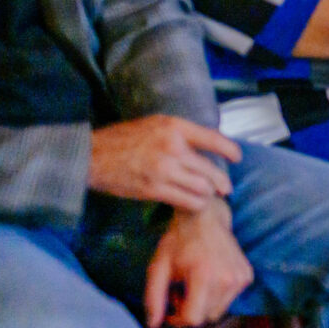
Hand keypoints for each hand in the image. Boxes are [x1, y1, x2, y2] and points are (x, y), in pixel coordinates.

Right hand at [86, 115, 241, 211]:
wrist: (91, 157)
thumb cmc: (122, 138)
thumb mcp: (154, 124)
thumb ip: (180, 133)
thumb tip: (206, 144)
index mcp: (174, 128)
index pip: (213, 139)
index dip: (230, 150)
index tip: (237, 157)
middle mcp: (173, 148)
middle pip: (211, 170)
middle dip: (222, 182)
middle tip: (226, 188)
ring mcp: (164, 170)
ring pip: (202, 188)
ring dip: (208, 194)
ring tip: (207, 196)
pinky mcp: (154, 189)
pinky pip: (186, 201)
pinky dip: (194, 204)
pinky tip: (193, 203)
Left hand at [143, 204, 252, 327]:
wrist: (206, 217)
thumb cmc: (178, 241)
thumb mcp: (158, 267)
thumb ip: (154, 297)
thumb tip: (153, 324)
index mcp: (204, 276)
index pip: (193, 319)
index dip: (177, 318)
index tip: (171, 302)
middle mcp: (227, 279)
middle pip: (206, 317)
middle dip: (190, 310)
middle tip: (180, 291)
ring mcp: (240, 278)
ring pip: (218, 311)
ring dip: (204, 304)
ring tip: (194, 284)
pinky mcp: (247, 276)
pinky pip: (229, 300)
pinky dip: (216, 295)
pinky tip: (208, 278)